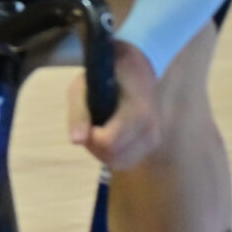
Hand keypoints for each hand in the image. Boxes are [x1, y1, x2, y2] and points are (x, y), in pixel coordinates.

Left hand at [68, 39, 162, 170]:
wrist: (137, 67)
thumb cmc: (107, 74)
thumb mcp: (83, 86)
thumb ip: (79, 113)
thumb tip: (76, 141)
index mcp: (138, 112)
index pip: (110, 142)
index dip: (91, 137)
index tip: (88, 121)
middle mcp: (151, 130)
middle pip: (114, 158)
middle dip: (95, 147)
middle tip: (90, 125)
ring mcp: (154, 139)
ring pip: (120, 163)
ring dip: (102, 152)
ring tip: (99, 129)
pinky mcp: (152, 145)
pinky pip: (127, 161)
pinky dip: (113, 154)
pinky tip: (108, 136)